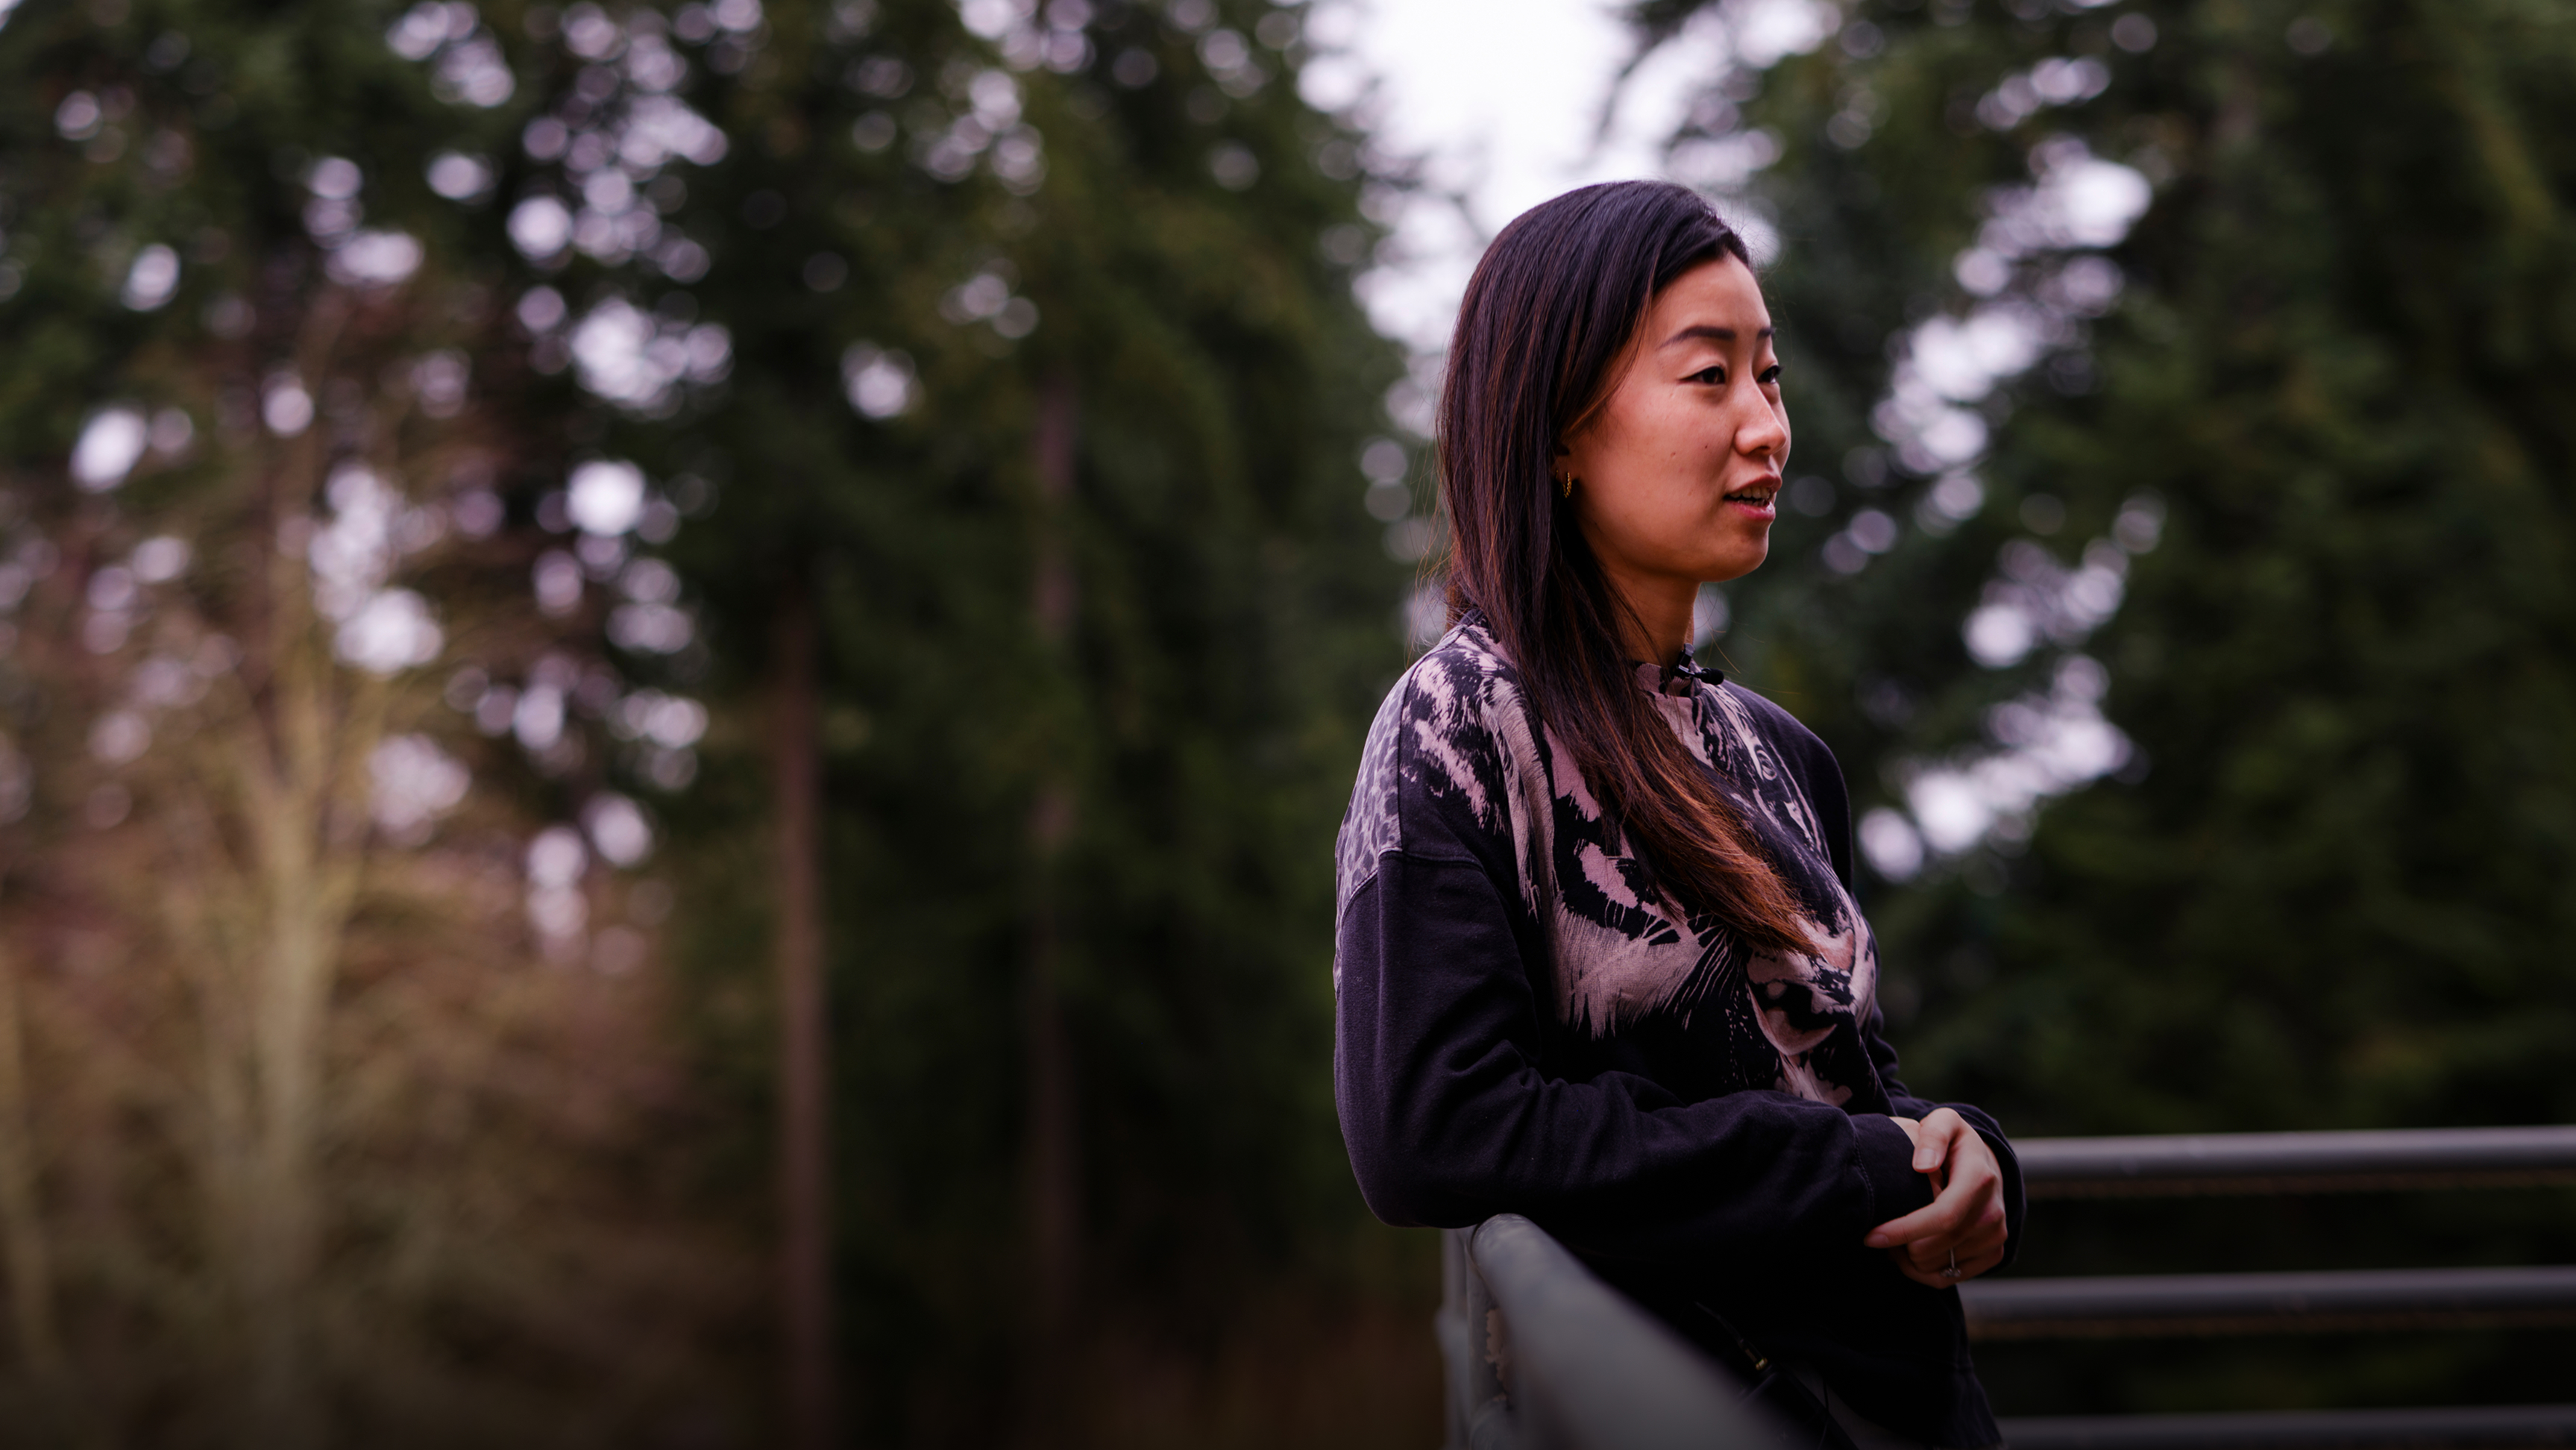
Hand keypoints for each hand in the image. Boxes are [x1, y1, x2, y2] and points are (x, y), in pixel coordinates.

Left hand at [1863, 1109, 2007, 1288]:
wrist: (1986, 1165)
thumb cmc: (1954, 1143)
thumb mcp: (1944, 1123)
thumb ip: (1933, 1135)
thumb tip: (1923, 1166)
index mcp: (1980, 1180)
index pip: (1942, 1216)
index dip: (1903, 1230)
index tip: (1871, 1235)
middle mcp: (1993, 1213)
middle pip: (1935, 1247)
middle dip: (1899, 1245)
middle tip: (1877, 1233)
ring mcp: (1996, 1237)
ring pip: (1939, 1267)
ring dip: (1907, 1259)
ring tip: (1893, 1237)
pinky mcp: (1993, 1254)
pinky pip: (1949, 1278)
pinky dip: (1921, 1272)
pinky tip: (1908, 1251)